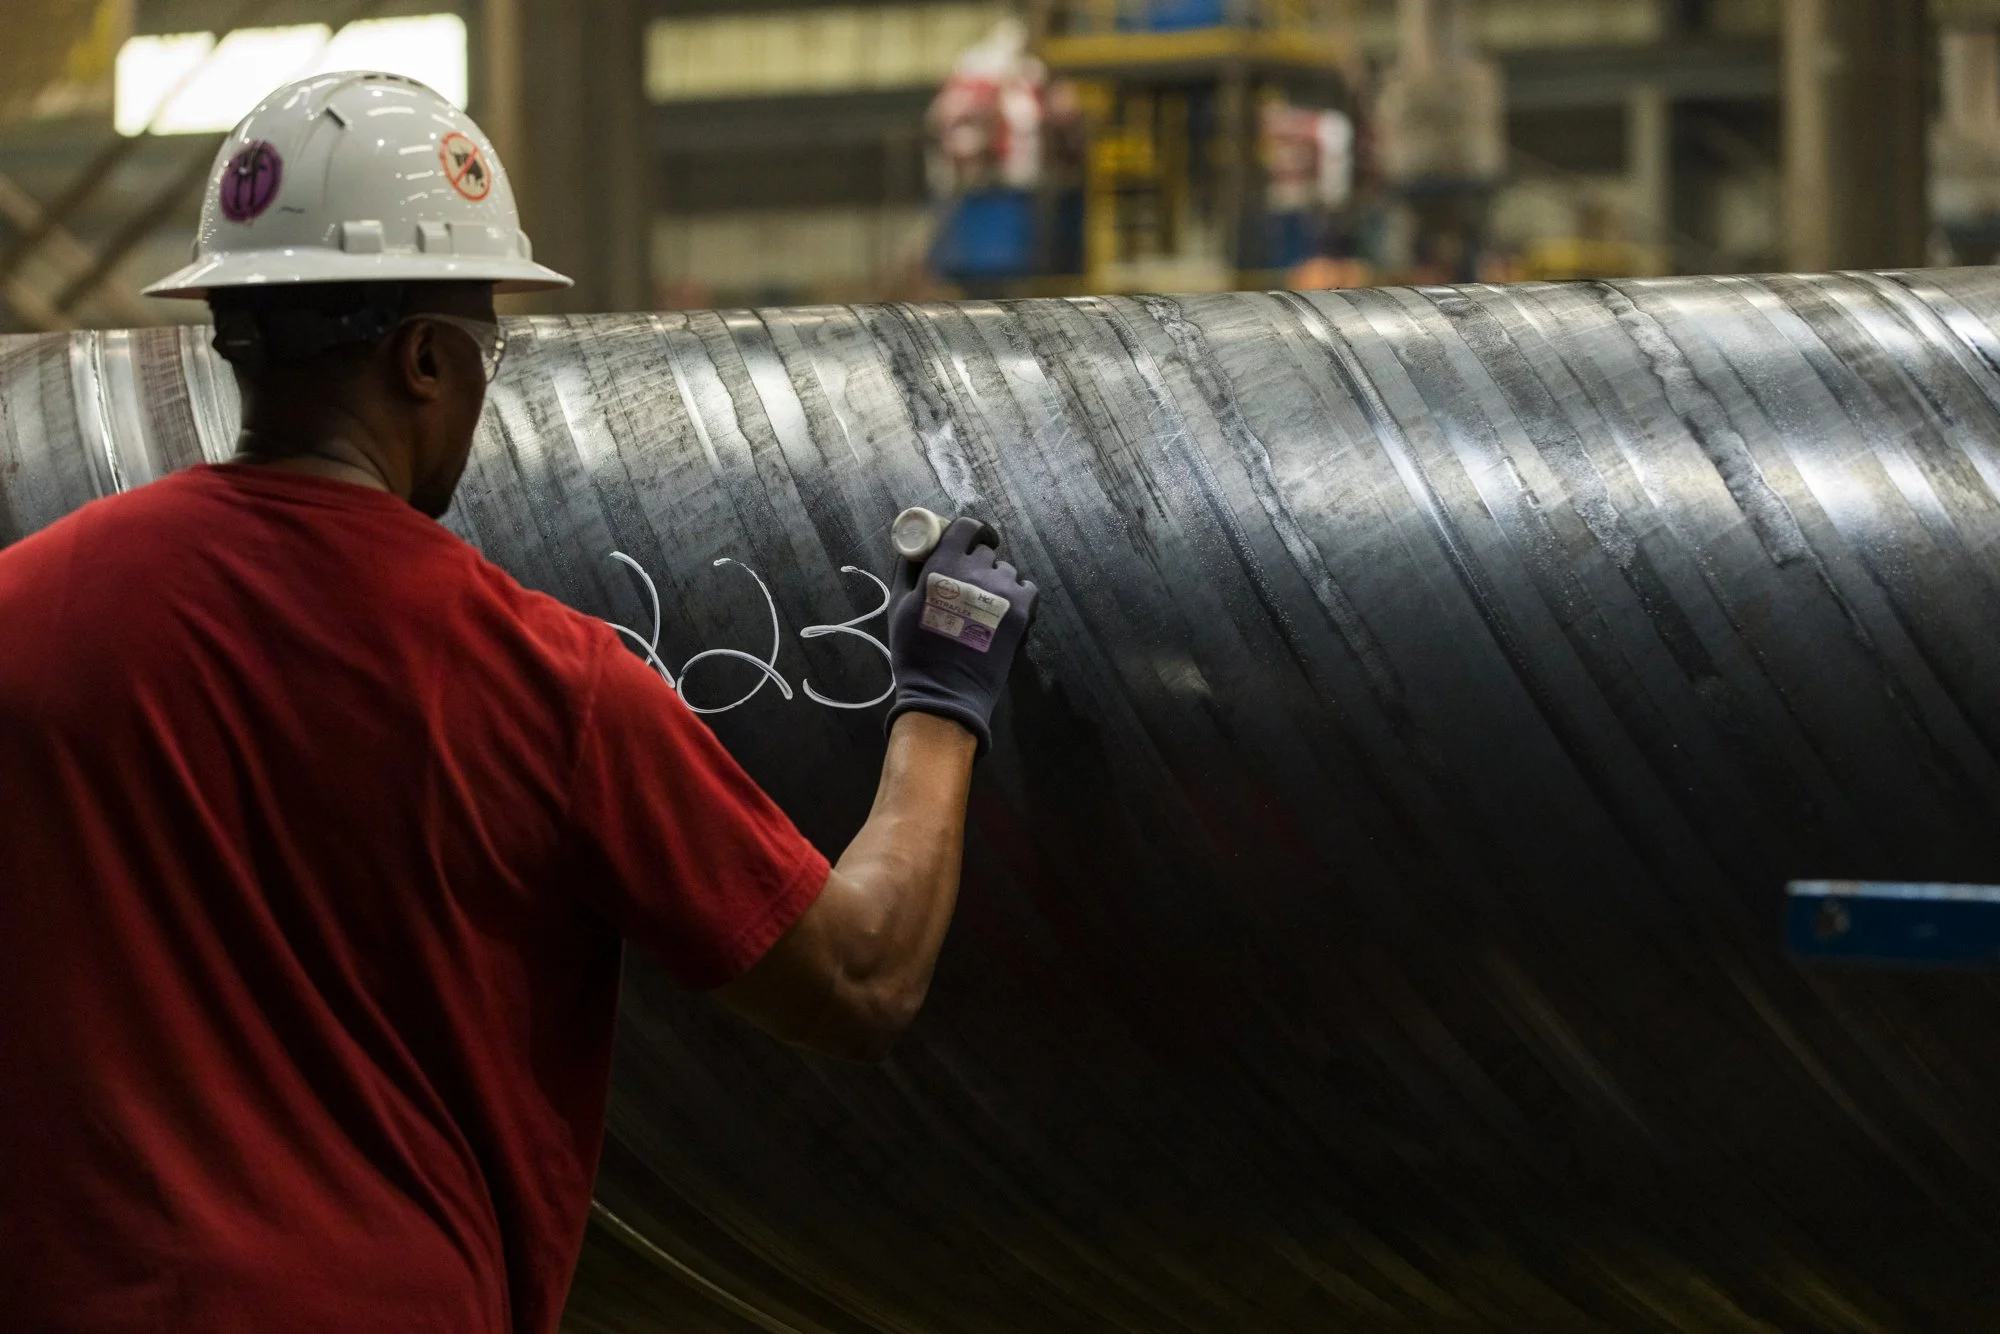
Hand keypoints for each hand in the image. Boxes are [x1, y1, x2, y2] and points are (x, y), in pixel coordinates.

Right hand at [884, 516, 1036, 757]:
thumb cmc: (916, 650)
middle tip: (968, 588)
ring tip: (985, 608)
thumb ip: (908, 569)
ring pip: (1006, 571)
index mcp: (944, 565)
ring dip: (997, 583)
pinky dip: (1018, 597)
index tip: (967, 543)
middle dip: (977, 564)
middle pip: (985, 552)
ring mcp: (1003, 590)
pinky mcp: (1023, 610)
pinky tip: (1004, 615)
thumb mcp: (899, 605)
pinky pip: (1027, 589)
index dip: (968, 533)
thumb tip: (915, 546)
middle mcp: (977, 570)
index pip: (966, 527)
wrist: (946, 692)